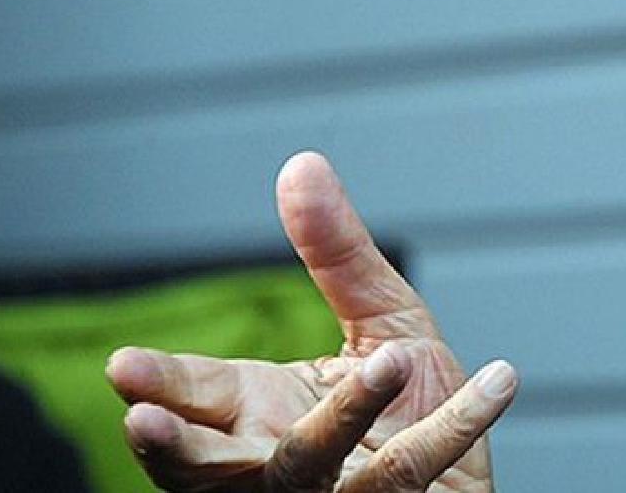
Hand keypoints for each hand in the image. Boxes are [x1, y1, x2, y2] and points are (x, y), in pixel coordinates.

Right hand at [105, 151, 516, 490]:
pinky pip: (420, 470)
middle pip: (214, 467)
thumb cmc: (408, 407)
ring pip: (313, 468)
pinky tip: (502, 379)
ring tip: (388, 363)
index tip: (123, 367)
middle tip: (145, 423)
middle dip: (178, 449)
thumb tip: (301, 164)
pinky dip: (462, 423)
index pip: (195, 398)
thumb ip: (337, 254)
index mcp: (257, 417)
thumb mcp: (380, 319)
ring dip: (344, 417)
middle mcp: (280, 467)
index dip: (160, 384)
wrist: (467, 477)